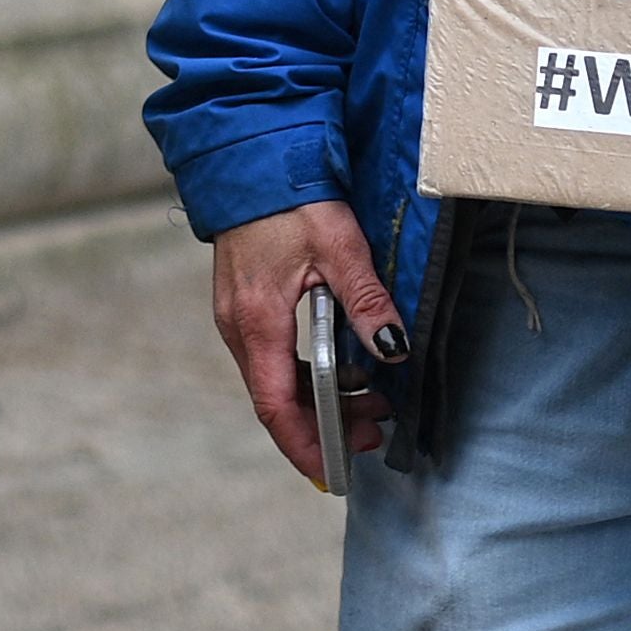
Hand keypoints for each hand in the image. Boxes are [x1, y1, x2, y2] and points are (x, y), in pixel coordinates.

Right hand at [206, 200, 403, 483]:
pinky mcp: (243, 305)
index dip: (306, 445)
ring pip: (277, 381)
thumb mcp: (338, 246)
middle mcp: (238, 327)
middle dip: (327, 425)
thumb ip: (366, 299)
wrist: (249, 158)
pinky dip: (308, 374)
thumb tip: (394, 348)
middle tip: (377, 429)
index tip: (336, 472)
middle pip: (279, 401)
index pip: (277, 407)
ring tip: (373, 400)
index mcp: (257, 321)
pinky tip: (344, 366)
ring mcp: (237, 317)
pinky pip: (274, 358)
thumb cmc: (289, 198)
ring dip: (322, 398)